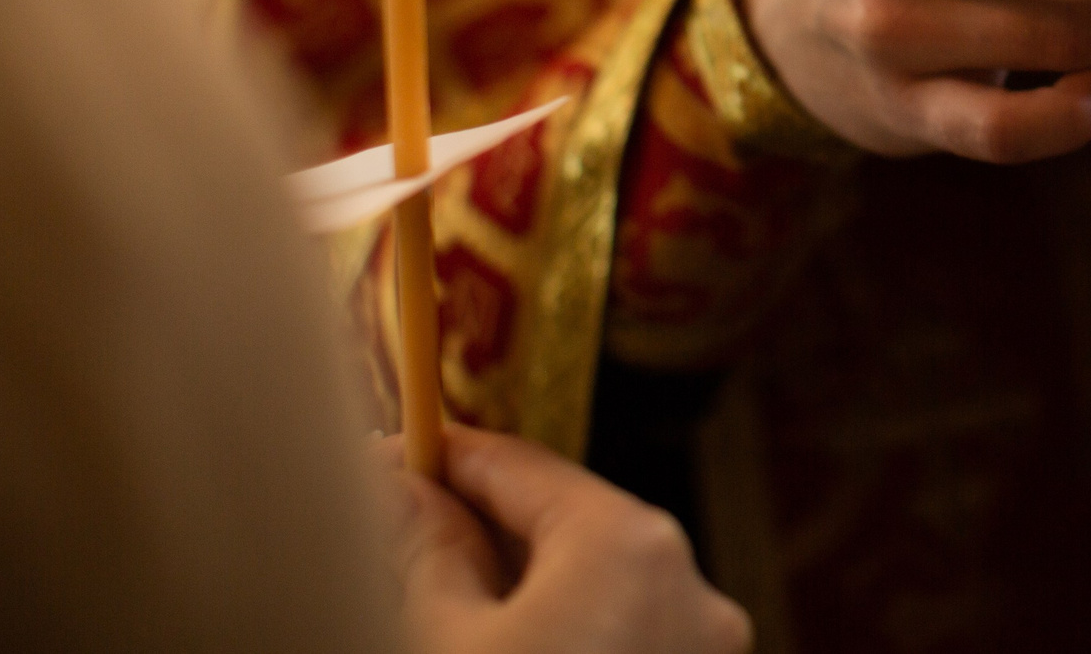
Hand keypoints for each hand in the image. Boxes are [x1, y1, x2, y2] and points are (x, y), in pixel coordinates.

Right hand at [390, 425, 750, 653]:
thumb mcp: (441, 640)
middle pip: (563, 524)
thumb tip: (402, 489)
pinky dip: (564, 627)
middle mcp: (690, 583)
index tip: (387, 459)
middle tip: (397, 524)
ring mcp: (703, 645)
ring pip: (594, 584)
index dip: (444, 457)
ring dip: (520, 581)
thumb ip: (428, 550)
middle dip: (480, 523)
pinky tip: (501, 637)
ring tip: (435, 592)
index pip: (522, 466)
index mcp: (632, 545)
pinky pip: (622, 631)